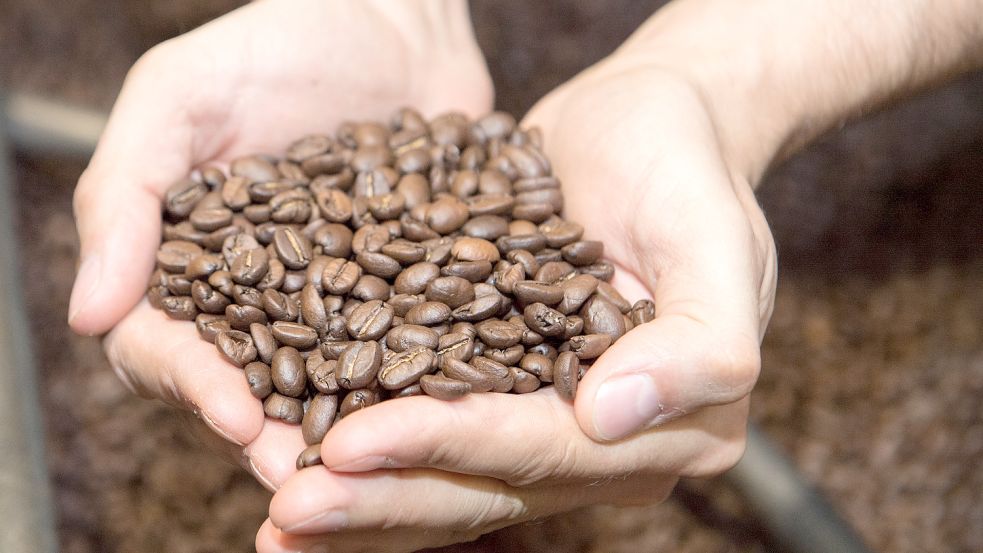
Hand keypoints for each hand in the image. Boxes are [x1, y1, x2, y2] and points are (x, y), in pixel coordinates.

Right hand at [68, 0, 491, 488]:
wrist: (395, 19)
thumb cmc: (278, 42)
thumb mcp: (180, 95)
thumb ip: (124, 194)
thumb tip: (90, 317)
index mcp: (188, 259)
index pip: (169, 344)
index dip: (196, 385)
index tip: (238, 415)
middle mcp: (259, 291)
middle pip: (250, 382)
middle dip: (274, 431)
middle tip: (309, 475)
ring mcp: (336, 294)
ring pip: (329, 381)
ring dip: (344, 427)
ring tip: (374, 463)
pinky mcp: (406, 285)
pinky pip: (405, 342)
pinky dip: (415, 378)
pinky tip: (437, 409)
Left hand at [259, 50, 775, 552]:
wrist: (650, 126)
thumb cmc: (687, 169)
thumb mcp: (717, 240)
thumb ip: (701, 342)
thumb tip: (610, 416)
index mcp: (669, 425)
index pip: (542, 451)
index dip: (446, 449)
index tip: (349, 445)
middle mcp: (603, 442)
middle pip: (483, 486)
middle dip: (383, 500)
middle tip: (288, 513)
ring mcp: (546, 418)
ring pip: (445, 475)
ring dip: (362, 498)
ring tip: (276, 515)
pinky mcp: (500, 385)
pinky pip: (427, 425)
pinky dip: (366, 447)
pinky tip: (295, 452)